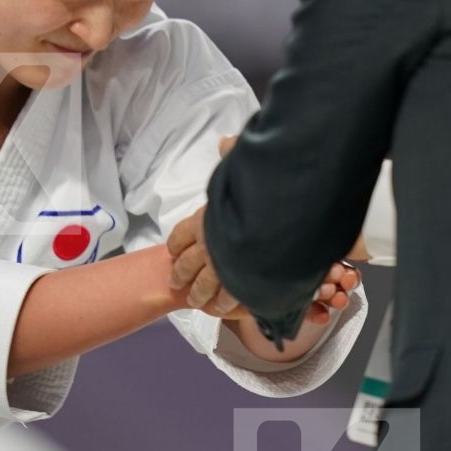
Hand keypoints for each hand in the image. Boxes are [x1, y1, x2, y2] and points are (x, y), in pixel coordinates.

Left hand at [163, 133, 245, 316]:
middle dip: (181, 275)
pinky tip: (225, 309)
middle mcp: (208, 244)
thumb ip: (233, 157)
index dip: (176, 243)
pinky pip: (228, 297)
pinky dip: (225, 304)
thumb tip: (225, 141)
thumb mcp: (243, 169)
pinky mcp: (239, 283)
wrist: (277, 220)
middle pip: (187, 264)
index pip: (180, 234)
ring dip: (200, 294)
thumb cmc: (262, 192)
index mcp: (204, 218)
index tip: (172, 251)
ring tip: (200, 303)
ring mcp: (222, 267)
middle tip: (177, 284)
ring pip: (204, 286)